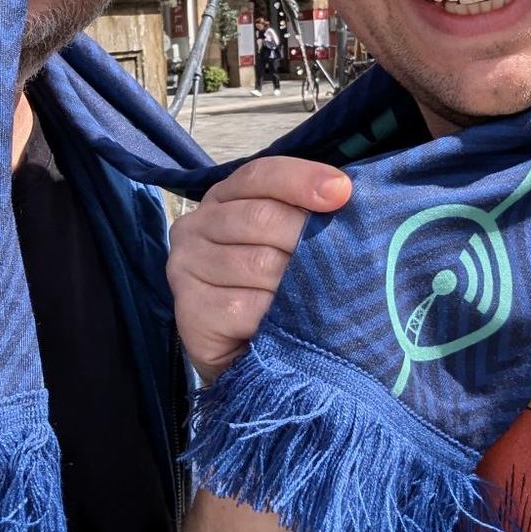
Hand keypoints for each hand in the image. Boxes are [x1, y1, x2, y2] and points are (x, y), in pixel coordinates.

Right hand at [167, 157, 350, 383]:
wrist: (248, 356)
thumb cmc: (276, 291)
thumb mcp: (291, 245)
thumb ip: (308, 214)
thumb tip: (345, 193)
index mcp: (223, 198)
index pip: (260, 176)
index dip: (302, 179)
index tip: (342, 193)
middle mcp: (196, 225)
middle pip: (261, 217)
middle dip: (309, 239)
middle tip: (342, 264)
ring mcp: (185, 267)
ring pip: (258, 263)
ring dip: (297, 285)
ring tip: (317, 301)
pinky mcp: (189, 309)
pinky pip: (245, 305)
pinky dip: (276, 316)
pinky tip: (288, 324)